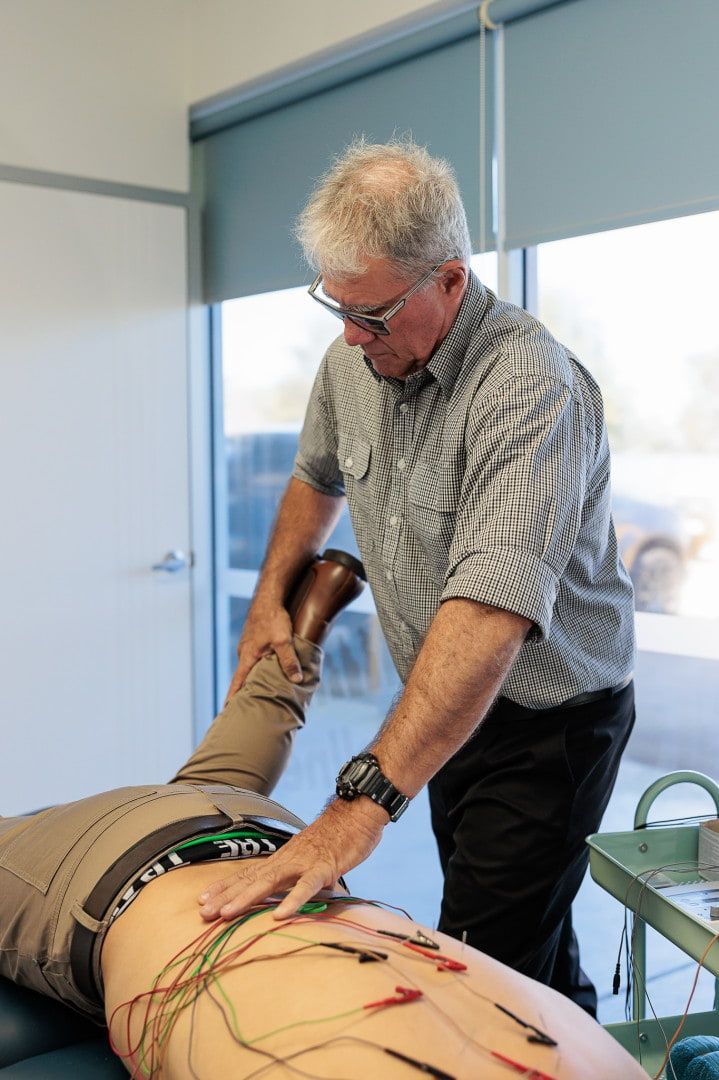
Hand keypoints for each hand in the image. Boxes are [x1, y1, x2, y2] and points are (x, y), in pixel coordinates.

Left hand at [197, 798, 386, 920]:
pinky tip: (279, 915)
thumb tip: (292, 896)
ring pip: (269, 881)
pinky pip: (306, 886)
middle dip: (226, 896)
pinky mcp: (323, 867)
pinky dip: (292, 900)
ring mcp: (303, 863)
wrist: (357, 811)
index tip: (202, 900)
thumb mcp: (311, 858)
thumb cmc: (337, 837)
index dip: (225, 887)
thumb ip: (299, 877)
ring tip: (226, 914)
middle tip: (203, 913)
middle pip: (251, 879)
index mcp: (282, 859)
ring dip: (246, 897)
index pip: (248, 874)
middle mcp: (286, 860)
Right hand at [225, 598, 301, 701]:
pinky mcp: (254, 640)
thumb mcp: (283, 640)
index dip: (232, 697)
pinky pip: (256, 657)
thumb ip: (289, 660)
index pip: (237, 682)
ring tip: (259, 691)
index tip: (225, 710)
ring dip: (254, 677)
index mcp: (247, 657)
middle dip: (244, 691)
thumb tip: (296, 679)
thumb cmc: (273, 617)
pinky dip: (259, 666)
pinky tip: (268, 668)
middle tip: (244, 707)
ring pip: (251, 666)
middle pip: (243, 676)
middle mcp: (245, 653)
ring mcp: (249, 645)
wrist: (269, 596)